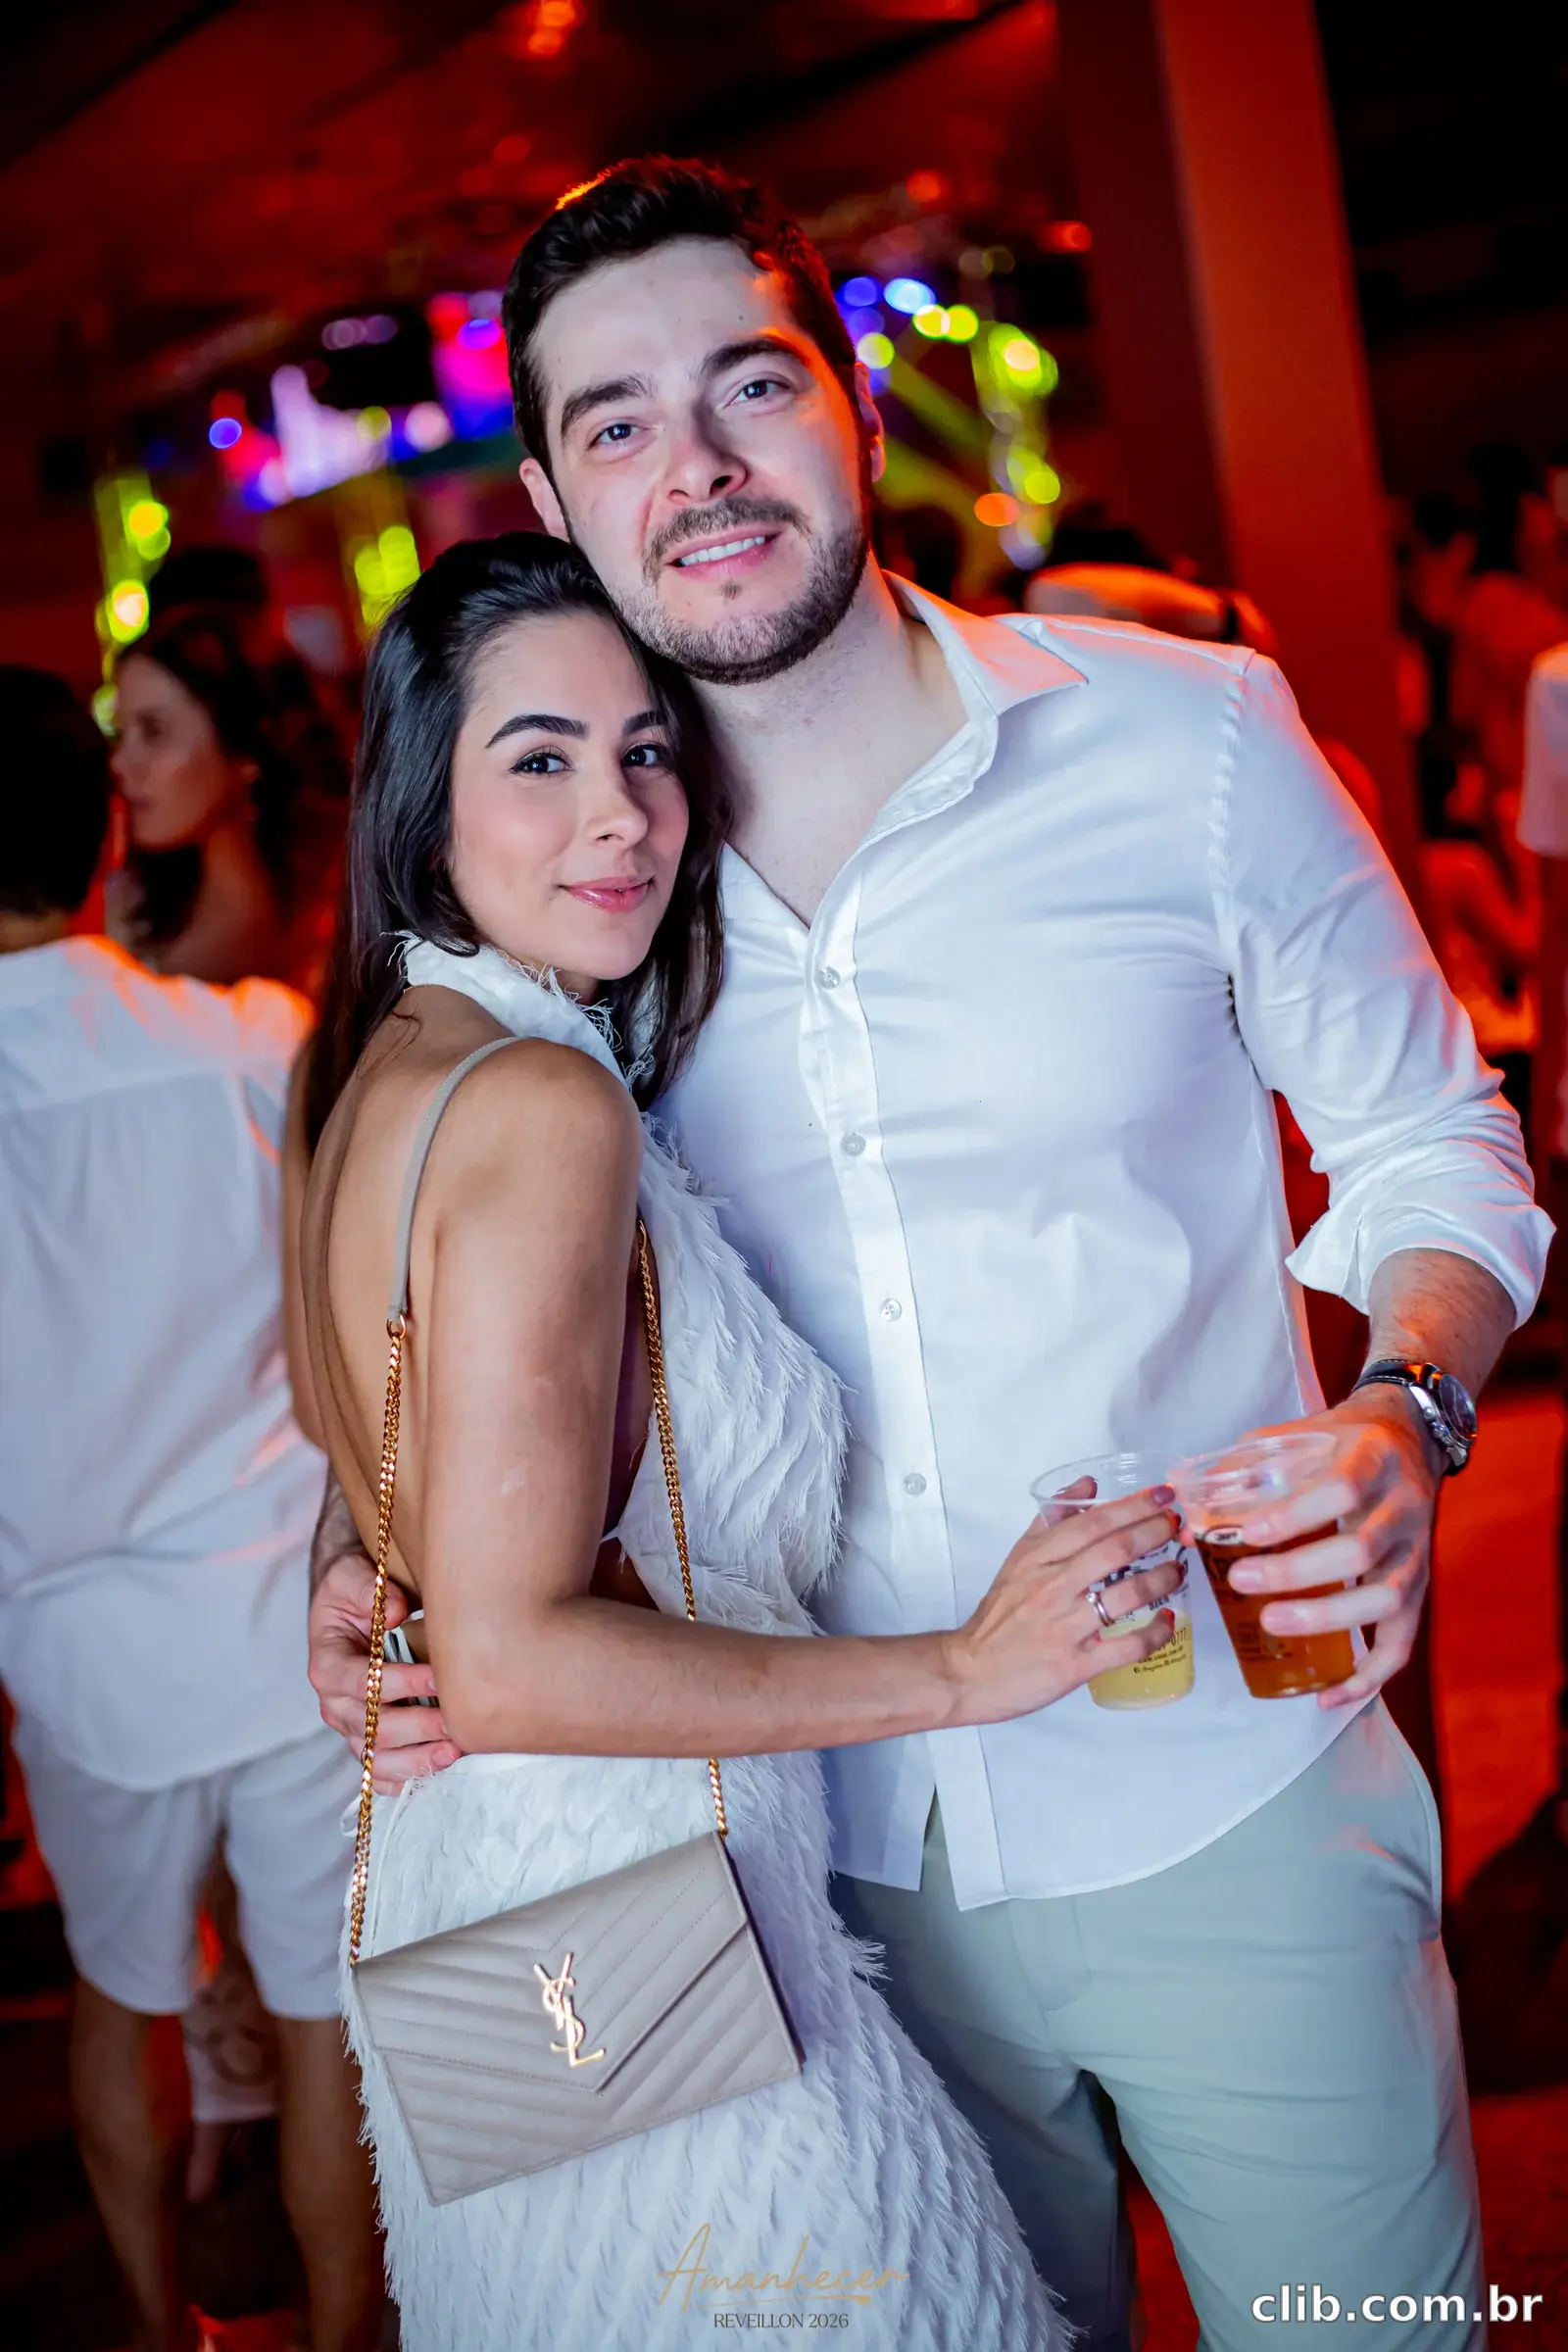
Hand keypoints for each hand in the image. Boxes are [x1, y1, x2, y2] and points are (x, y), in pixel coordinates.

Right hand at [308, 1551, 462, 1789]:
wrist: (349, 1602)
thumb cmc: (353, 1589)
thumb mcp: (353, 1575)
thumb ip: (370, 1589)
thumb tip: (397, 1611)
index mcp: (327, 1663)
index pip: (362, 1682)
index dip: (400, 1684)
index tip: (439, 1680)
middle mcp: (334, 1701)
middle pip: (372, 1727)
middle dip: (417, 1729)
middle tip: (456, 1724)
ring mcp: (350, 1725)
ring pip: (377, 1758)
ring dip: (415, 1761)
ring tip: (452, 1754)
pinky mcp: (366, 1738)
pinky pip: (379, 1771)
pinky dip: (404, 1779)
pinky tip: (433, 1776)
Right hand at [946, 1487, 1183, 1723]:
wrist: (971, 1672)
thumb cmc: (1000, 1615)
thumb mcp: (1019, 1559)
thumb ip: (1052, 1520)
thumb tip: (1087, 1485)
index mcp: (1038, 1558)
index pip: (1092, 1522)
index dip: (1133, 1505)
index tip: (1163, 1495)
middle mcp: (1053, 1587)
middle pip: (1115, 1550)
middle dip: (1154, 1532)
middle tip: (1177, 1524)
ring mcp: (1066, 1627)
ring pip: (1127, 1594)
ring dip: (1162, 1578)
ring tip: (1178, 1569)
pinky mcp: (1076, 1664)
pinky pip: (1127, 1646)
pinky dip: (1154, 1633)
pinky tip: (1166, 1621)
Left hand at [1221, 1391, 1440, 1709]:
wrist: (1406, 1439)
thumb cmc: (1340, 1440)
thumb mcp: (1299, 1435)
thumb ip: (1247, 1468)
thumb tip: (1185, 1513)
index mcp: (1374, 1460)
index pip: (1341, 1490)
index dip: (1294, 1516)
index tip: (1246, 1534)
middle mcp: (1405, 1508)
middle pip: (1361, 1551)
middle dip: (1297, 1573)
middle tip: (1240, 1581)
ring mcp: (1417, 1552)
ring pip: (1386, 1599)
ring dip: (1326, 1619)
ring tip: (1269, 1622)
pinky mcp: (1419, 1590)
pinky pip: (1402, 1643)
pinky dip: (1369, 1676)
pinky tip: (1328, 1695)